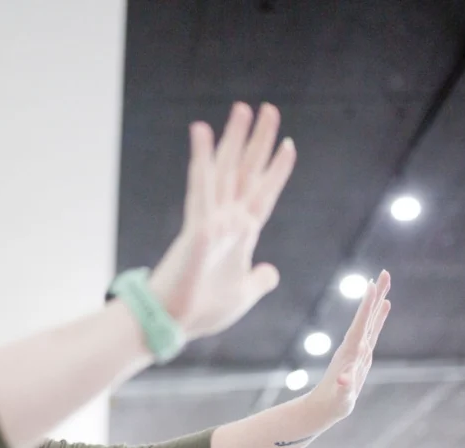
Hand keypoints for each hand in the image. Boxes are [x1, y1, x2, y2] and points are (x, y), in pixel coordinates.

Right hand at [148, 102, 296, 339]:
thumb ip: (259, 280)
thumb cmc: (203, 310)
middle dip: (259, 141)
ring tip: (242, 109)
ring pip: (225, 170)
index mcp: (241, 235)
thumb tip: (272, 273)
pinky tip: (202, 132)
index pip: (263, 194)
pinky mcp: (197, 226)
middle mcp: (227, 220)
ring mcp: (212, 219)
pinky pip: (201, 186)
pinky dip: (202, 158)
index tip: (288, 144)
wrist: (175, 322)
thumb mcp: (244, 294)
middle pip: (246, 172)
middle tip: (268, 108)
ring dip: (234, 139)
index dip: (277, 170)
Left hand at [308, 270, 391, 422]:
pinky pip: (373, 330)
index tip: (372, 285)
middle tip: (385, 273)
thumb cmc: (333, 402)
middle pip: (368, 316)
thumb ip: (344, 389)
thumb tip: (344, 382)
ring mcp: (359, 348)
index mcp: (350, 351)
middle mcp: (355, 345)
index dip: (367, 306)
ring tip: (385, 282)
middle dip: (376, 295)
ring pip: (371, 320)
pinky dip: (380, 316)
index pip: (361, 324)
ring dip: (378, 301)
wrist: (324, 407)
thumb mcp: (340, 398)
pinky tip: (386, 306)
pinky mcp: (363, 353)